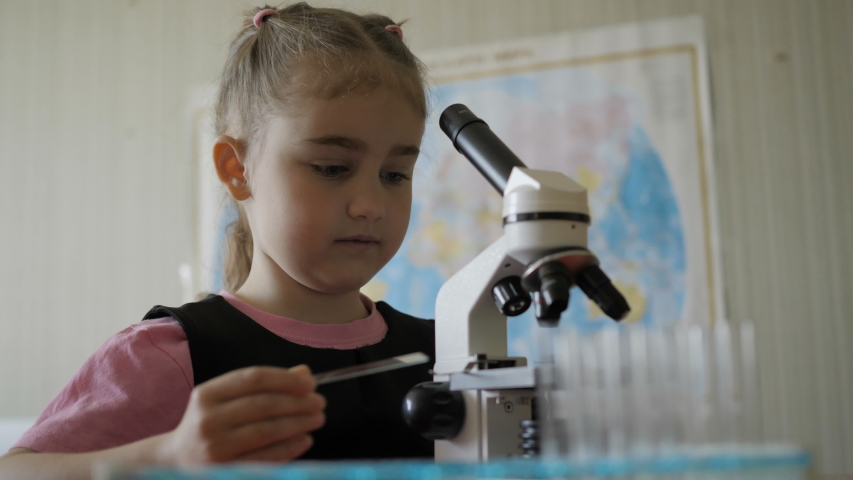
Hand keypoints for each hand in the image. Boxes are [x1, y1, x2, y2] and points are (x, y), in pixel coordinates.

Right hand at [156, 364, 324, 464]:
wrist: (175, 464)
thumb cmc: (210, 426)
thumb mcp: (226, 400)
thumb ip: (263, 386)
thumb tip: (304, 374)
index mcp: (206, 394)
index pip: (254, 378)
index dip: (286, 378)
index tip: (310, 383)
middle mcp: (208, 420)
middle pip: (264, 404)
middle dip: (298, 402)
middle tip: (320, 402)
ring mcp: (215, 448)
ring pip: (268, 430)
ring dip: (299, 423)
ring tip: (317, 418)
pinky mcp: (225, 470)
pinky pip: (267, 457)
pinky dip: (290, 447)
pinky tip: (305, 439)